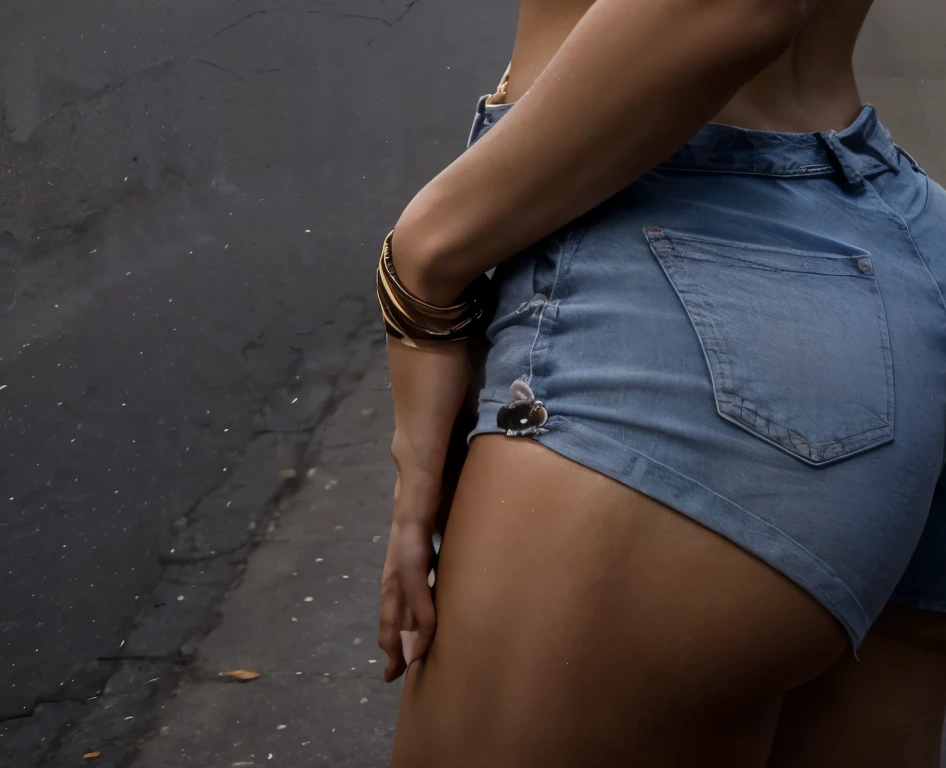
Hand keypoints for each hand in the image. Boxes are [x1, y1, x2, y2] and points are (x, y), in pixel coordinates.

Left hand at [378, 337, 475, 682]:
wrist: (434, 303)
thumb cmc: (461, 336)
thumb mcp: (486, 392)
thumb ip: (498, 418)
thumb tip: (529, 421)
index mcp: (427, 459)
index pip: (419, 531)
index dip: (415, 576)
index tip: (418, 616)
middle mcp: (412, 472)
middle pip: (400, 558)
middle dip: (398, 611)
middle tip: (396, 663)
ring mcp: (412, 470)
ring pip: (400, 559)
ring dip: (400, 610)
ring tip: (401, 657)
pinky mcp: (419, 463)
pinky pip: (414, 535)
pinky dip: (412, 577)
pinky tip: (412, 611)